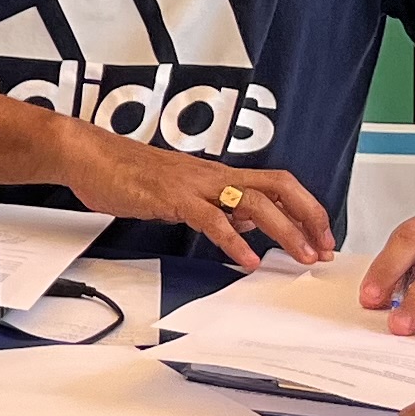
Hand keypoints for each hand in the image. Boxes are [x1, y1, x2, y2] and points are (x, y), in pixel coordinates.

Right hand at [50, 136, 335, 272]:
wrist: (90, 155)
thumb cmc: (127, 172)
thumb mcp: (181, 191)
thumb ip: (214, 204)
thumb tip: (243, 221)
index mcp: (219, 174)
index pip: (278, 183)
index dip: (306, 208)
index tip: (322, 235)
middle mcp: (215, 175)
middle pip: (279, 187)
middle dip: (309, 217)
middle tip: (324, 248)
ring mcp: (196, 185)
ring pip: (255, 202)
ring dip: (285, 231)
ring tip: (300, 256)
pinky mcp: (173, 198)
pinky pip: (212, 220)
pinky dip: (235, 241)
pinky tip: (247, 260)